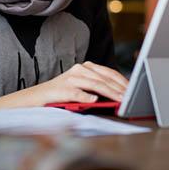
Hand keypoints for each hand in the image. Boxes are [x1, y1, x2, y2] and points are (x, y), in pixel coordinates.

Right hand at [0, 61, 127, 109]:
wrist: (34, 99)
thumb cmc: (60, 96)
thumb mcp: (81, 91)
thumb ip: (97, 90)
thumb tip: (119, 96)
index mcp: (85, 68)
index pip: (108, 73)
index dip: (122, 81)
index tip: (134, 90)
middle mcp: (78, 70)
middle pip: (103, 78)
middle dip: (120, 89)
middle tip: (131, 97)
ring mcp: (69, 79)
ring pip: (94, 84)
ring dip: (109, 92)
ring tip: (120, 100)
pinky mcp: (61, 90)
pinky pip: (76, 93)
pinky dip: (86, 97)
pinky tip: (95, 101)